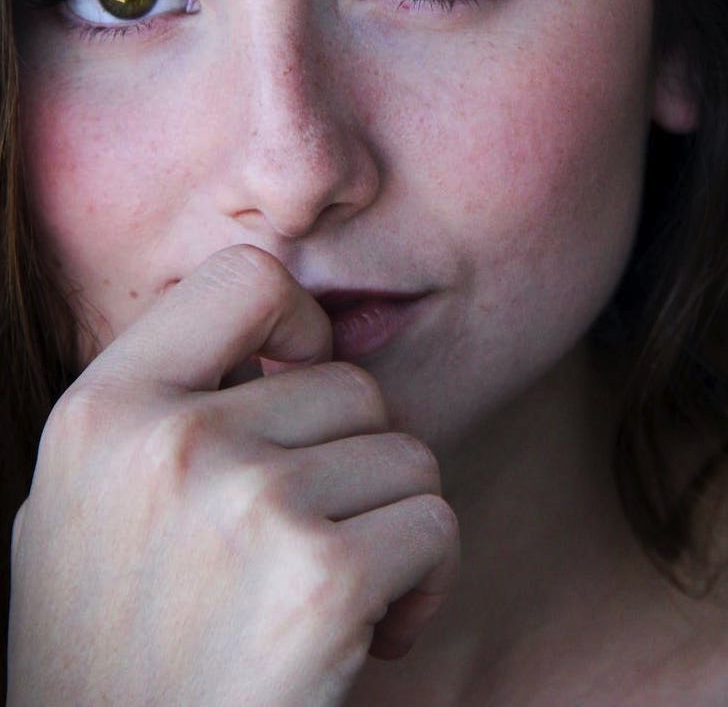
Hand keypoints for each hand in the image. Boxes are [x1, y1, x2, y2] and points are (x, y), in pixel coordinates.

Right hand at [6, 245, 458, 706]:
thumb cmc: (117, 653)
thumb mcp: (91, 506)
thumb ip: (163, 408)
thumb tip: (277, 339)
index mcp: (102, 413)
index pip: (245, 276)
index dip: (297, 319)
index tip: (301, 375)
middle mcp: (168, 444)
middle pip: (350, 384)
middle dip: (352, 465)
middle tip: (307, 546)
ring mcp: (248, 504)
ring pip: (403, 453)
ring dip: (388, 527)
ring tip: (327, 595)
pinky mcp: (325, 577)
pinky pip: (434, 523)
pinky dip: (425, 581)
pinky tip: (369, 636)